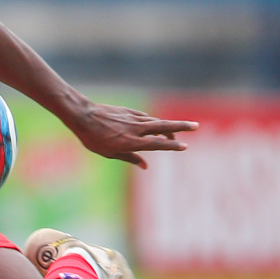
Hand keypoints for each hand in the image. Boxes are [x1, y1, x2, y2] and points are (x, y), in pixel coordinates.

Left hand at [64, 99, 197, 168]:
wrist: (82, 115)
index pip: (157, 143)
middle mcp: (135, 129)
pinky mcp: (129, 111)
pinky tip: (158, 126)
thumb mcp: (109, 153)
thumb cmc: (93, 138)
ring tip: (180, 130)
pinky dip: (155, 122)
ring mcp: (133, 118)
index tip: (185, 146)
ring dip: (170, 125)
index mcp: (131, 142)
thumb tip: (146, 166)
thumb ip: (130, 158)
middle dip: (181, 126)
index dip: (172, 145)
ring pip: (156, 121)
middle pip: (163, 126)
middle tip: (197, 126)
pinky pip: (147, 118)